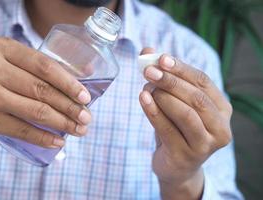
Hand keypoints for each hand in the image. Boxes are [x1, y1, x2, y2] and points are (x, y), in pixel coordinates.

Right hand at [0, 37, 91, 147]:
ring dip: (63, 123)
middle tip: (87, 117)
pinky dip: (44, 138)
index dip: (69, 83)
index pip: (44, 66)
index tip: (85, 96)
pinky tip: (59, 141)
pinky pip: (22, 131)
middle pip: (42, 91)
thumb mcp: (10, 59)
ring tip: (80, 129)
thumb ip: (40, 65)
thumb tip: (85, 74)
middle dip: (70, 107)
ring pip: (36, 112)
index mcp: (3, 49)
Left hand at [139, 48, 232, 198]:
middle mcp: (220, 127)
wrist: (176, 165)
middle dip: (170, 81)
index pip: (203, 82)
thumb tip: (147, 50)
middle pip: (196, 97)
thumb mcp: (173, 102)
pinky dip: (153, 112)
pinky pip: (168, 130)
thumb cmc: (176, 128)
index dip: (181, 68)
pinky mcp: (186, 156)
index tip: (161, 58)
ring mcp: (205, 145)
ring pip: (185, 114)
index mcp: (222, 109)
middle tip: (148, 70)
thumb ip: (164, 76)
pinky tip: (143, 99)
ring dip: (162, 97)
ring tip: (145, 87)